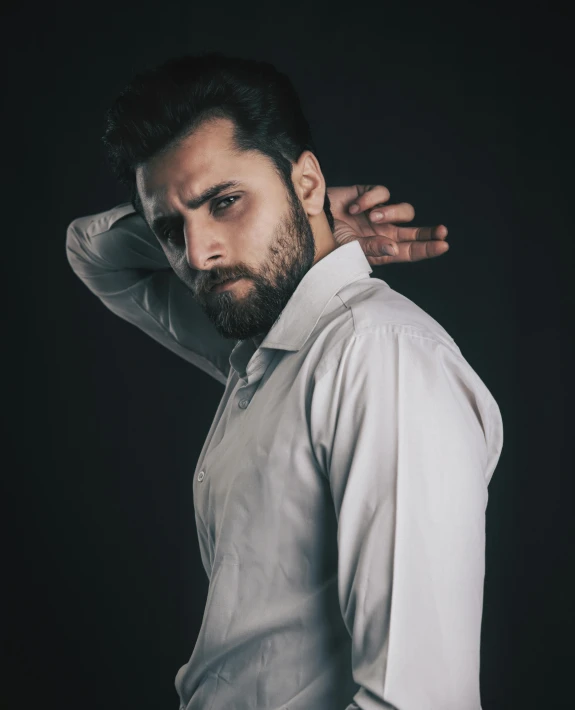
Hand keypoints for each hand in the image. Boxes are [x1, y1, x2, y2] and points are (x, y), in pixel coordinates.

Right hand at [326, 184, 448, 264]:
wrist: (309, 219)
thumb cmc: (328, 239)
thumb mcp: (349, 249)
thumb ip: (372, 248)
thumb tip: (394, 248)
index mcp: (382, 248)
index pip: (409, 251)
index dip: (427, 249)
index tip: (443, 245)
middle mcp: (384, 231)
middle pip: (414, 231)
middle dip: (428, 232)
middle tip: (441, 231)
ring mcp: (378, 213)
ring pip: (404, 210)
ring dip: (391, 212)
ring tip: (372, 217)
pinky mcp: (370, 195)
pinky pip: (383, 192)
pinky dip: (371, 199)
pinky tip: (355, 207)